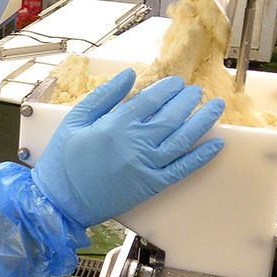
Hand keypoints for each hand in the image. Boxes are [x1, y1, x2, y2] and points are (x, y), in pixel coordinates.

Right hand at [31, 70, 224, 228]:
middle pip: (172, 116)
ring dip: (203, 122)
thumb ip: (104, 95)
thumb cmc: (63, 160)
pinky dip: (202, 156)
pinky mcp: (152, 186)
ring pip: (183, 139)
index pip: (151, 99)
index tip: (176, 82)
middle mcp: (136, 143)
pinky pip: (183, 169)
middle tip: (196, 92)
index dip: (168, 89)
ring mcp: (147, 165)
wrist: (60, 202)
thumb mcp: (75, 119)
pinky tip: (216, 144)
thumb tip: (129, 74)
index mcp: (116, 124)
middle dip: (188, 100)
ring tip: (216, 108)